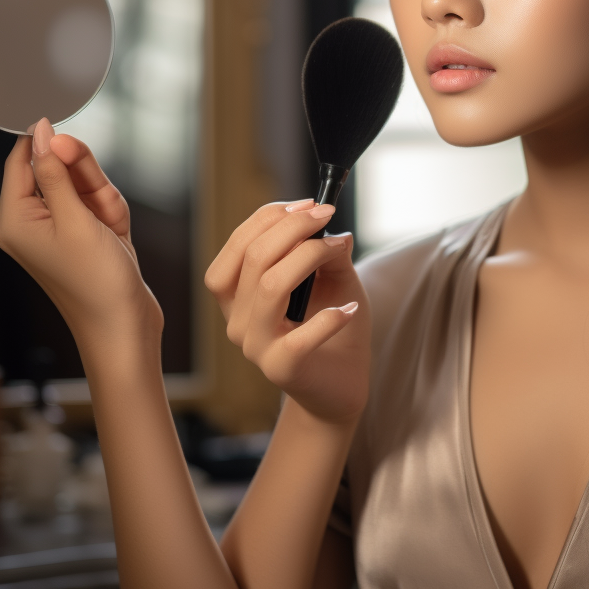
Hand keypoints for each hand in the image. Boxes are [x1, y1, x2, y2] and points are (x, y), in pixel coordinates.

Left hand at [0, 118, 163, 378]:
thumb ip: (57, 172)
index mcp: (15, 221)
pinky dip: (112, 211)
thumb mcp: (76, 220)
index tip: (70, 137)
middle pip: (56, 171)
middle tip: (97, 202)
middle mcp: (33, 222)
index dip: (45, 143)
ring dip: (104, 198)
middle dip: (86, 179)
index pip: (20, 163)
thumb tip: (43, 134)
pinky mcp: (84, 234)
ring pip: (83, 185)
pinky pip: (98, 203)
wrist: (124, 327)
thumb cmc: (96, 284)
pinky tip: (115, 234)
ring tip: (108, 228)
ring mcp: (61, 228)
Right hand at [204, 201, 370, 425]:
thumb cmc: (332, 325)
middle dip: (292, 227)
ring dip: (308, 258)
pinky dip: (329, 318)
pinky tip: (350, 309)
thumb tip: (333, 227)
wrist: (341, 385)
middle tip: (326, 215)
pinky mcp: (281, 369)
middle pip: (253, 259)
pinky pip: (300, 338)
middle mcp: (238, 320)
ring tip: (338, 249)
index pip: (237, 246)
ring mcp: (256, 347)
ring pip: (270, 287)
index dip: (268, 218)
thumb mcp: (334, 279)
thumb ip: (329, 254)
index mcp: (239, 295)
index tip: (307, 204)